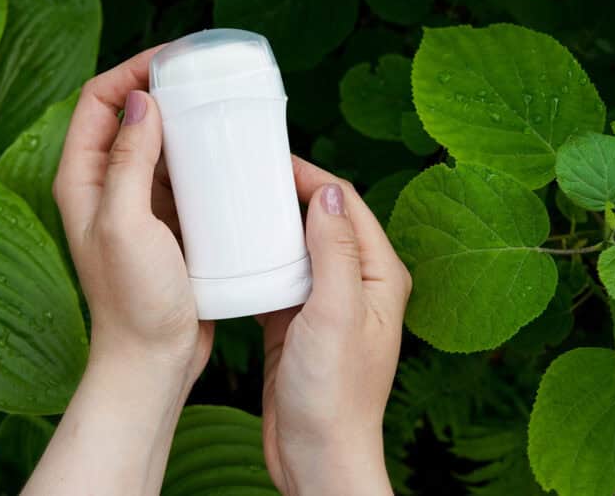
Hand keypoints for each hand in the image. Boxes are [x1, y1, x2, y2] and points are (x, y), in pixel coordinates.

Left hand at [25, 48, 211, 495]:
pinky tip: (231, 155)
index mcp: (82, 179)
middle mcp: (105, 185)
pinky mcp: (167, 222)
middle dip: (165, 88)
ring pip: (160, 143)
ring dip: (187, 122)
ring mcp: (137, 204)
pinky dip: (203, 158)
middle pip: (130, 115)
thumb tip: (143, 101)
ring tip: (224, 106)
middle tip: (207, 75)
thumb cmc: (133, 302)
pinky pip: (183, 175)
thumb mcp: (126, 226)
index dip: (132, 70)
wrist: (153, 360)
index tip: (175, 59)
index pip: (98, 100)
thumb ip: (128, 162)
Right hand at [260, 157, 411, 495]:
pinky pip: (279, 277)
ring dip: (270, 226)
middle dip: (287, 194)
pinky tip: (233, 253)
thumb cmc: (334, 396)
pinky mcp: (299, 323)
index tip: (271, 159)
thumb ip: (335, 252)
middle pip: (322, 221)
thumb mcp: (336, 314)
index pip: (347, 205)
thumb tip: (328, 194)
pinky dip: (258, 260)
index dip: (311, 177)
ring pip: (297, 247)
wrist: (316, 456)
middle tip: (246, 175)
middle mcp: (359, 285)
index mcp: (381, 276)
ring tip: (234, 204)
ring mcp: (328, 304)